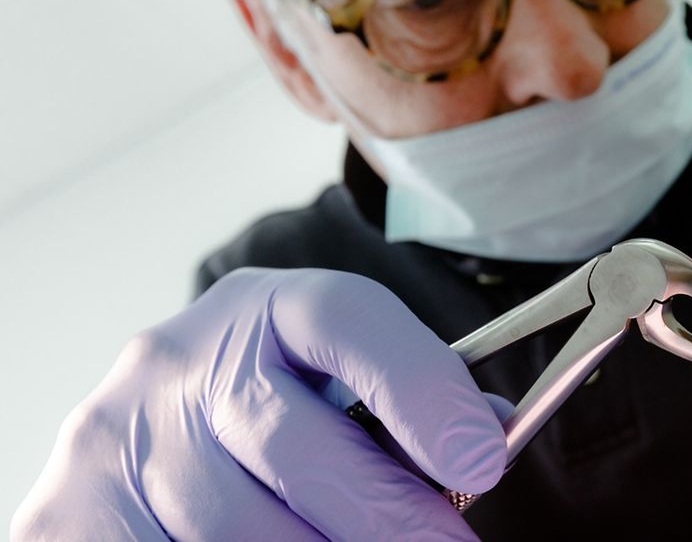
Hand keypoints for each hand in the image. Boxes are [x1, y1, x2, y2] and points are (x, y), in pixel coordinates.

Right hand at [11, 268, 505, 540]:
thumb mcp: (338, 376)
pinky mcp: (72, 505)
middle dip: (385, 513)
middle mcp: (183, 358)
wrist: (156, 420)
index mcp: (267, 306)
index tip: (481, 461)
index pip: (346, 320)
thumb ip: (406, 398)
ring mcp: (120, 430)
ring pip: (238, 527)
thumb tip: (485, 436)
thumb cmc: (278, 401)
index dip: (420, 390)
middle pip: (295, 442)